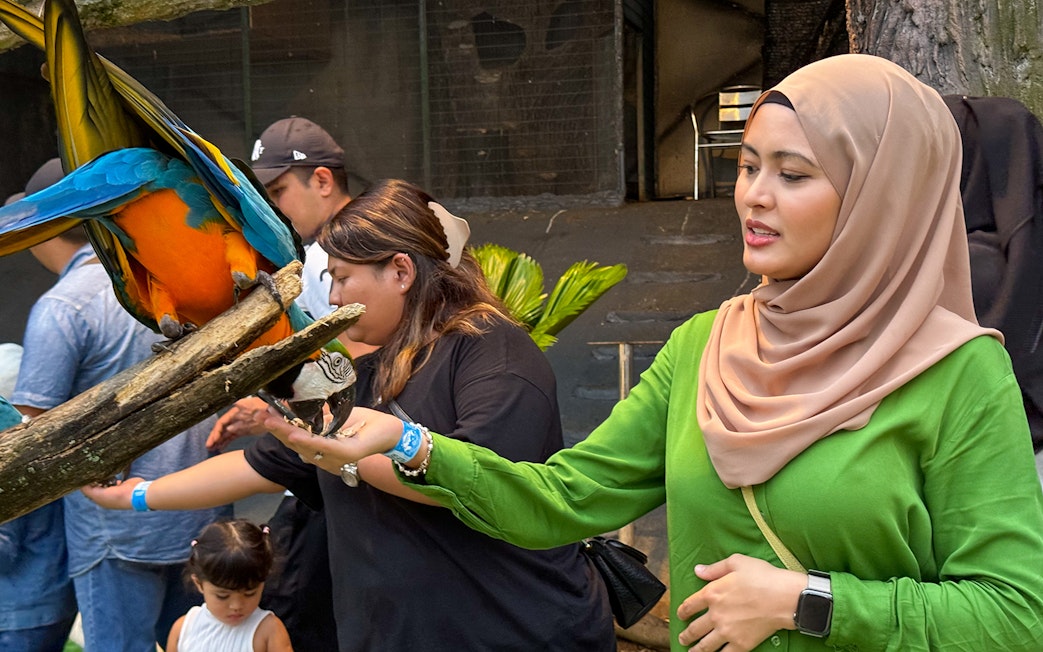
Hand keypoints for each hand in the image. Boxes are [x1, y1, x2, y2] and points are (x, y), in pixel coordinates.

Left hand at [81, 476, 141, 509]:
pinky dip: (110, 475)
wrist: (135, 493)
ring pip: (104, 482)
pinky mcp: (121, 484)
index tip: (82, 476)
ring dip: (101, 477)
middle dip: (93, 480)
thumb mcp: (99, 495)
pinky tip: (108, 471)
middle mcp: (106, 496)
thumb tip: (80, 484)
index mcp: (100, 500)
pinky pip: (112, 479)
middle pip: (96, 486)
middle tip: (90, 470)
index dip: (85, 485)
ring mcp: (114, 490)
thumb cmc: (116, 496)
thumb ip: (89, 490)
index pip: (89, 492)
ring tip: (98, 470)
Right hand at [206, 396, 270, 449]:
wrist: (282, 413)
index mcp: (239, 409)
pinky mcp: (245, 429)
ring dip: (219, 440)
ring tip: (212, 449)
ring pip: (226, 432)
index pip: (223, 420)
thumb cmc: (272, 409)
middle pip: (223, 426)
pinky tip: (221, 447)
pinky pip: (233, 435)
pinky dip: (226, 441)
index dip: (217, 431)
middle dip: (215, 437)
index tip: (213, 441)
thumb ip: (245, 415)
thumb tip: (232, 422)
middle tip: (209, 447)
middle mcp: (238, 415)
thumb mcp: (261, 410)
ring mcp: (241, 422)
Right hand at [263, 406, 405, 471]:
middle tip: (259, 415)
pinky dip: (309, 441)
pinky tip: (294, 435)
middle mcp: (326, 459)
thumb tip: (297, 407)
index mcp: (322, 451)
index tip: (263, 414)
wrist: (392, 430)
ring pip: (306, 445)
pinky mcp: (348, 454)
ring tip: (269, 421)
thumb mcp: (336, 418)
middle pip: (296, 444)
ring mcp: (337, 459)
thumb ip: (318, 418)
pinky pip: (326, 447)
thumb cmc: (365, 424)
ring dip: (286, 433)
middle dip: (276, 429)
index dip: (279, 428)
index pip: (296, 439)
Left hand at [676, 554, 804, 650]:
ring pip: (705, 645)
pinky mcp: (741, 644)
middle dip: (686, 635)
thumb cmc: (763, 577)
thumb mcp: (736, 563)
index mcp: (712, 594)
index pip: (690, 605)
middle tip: (682, 638)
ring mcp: (727, 631)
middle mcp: (715, 615)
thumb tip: (698, 570)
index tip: (681, 615)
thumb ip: (714, 568)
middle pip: (694, 629)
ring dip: (696, 650)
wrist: (784, 597)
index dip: (682, 611)